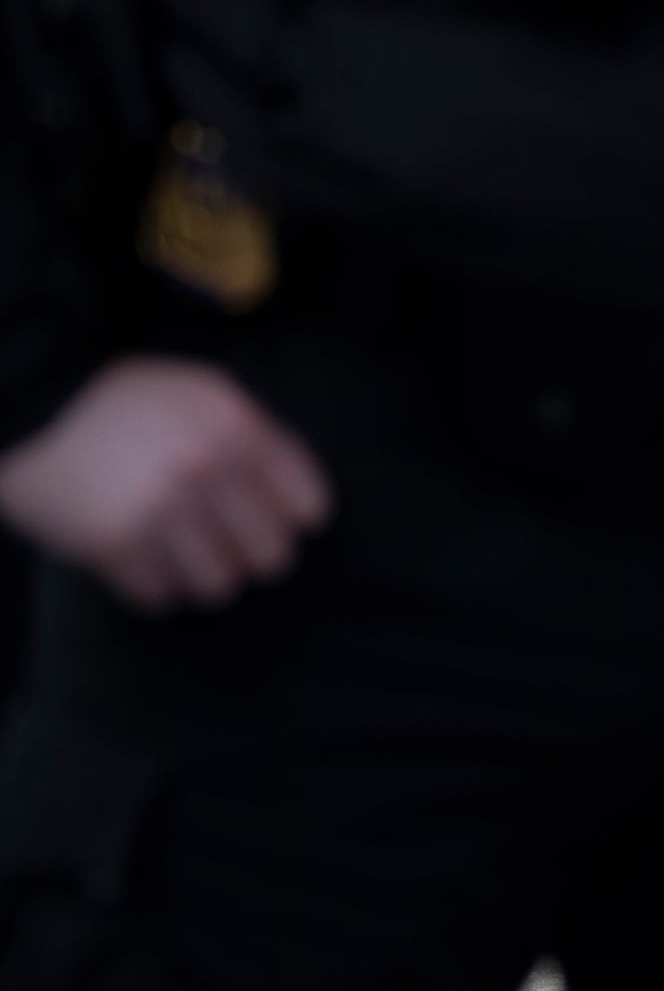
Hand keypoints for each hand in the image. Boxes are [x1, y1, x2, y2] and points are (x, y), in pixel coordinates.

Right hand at [0, 357, 334, 611]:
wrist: (26, 404)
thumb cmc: (120, 401)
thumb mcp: (200, 392)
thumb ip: (253, 437)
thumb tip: (299, 503)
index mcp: (236, 425)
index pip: (309, 507)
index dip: (289, 518)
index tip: (267, 518)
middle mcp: (205, 467)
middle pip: (273, 558)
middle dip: (249, 553)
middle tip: (221, 540)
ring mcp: (158, 508)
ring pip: (220, 588)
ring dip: (199, 575)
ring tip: (176, 550)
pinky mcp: (110, 543)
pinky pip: (160, 599)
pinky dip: (151, 586)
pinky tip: (136, 557)